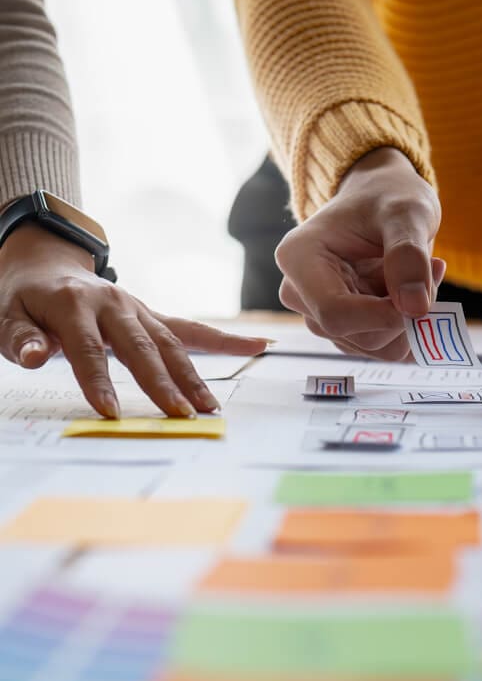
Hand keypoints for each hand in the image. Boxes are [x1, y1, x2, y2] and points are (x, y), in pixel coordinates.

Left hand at [0, 224, 268, 417]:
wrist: (44, 266)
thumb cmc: (23, 299)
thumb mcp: (4, 315)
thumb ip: (19, 339)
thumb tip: (35, 358)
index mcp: (74, 303)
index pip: (87, 349)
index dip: (98, 381)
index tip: (110, 413)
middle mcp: (113, 303)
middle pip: (141, 347)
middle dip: (162, 383)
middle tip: (179, 414)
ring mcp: (138, 309)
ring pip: (170, 343)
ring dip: (191, 376)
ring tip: (208, 407)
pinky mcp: (152, 316)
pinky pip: (191, 330)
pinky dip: (224, 341)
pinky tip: (257, 347)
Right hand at [275, 147, 445, 360]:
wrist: (382, 200)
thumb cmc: (388, 197)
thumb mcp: (407, 212)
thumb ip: (409, 254)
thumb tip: (415, 308)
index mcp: (299, 258)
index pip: (335, 314)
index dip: (384, 316)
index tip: (420, 295)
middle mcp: (300, 293)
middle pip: (359, 336)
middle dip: (405, 314)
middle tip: (431, 269)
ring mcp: (321, 315)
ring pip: (377, 347)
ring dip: (412, 318)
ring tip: (421, 273)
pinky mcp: (345, 329)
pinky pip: (386, 347)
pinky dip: (410, 325)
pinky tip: (414, 289)